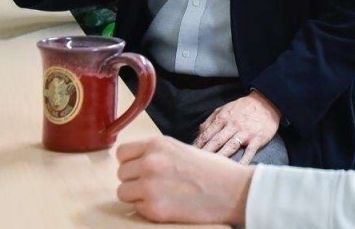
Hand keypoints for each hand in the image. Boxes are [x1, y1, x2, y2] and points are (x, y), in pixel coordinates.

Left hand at [116, 136, 252, 224]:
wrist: (233, 191)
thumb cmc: (213, 170)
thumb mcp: (181, 149)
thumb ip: (157, 154)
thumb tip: (137, 163)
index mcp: (157, 144)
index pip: (122, 153)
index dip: (130, 162)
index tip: (139, 169)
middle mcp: (149, 162)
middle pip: (121, 173)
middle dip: (133, 180)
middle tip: (152, 185)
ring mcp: (149, 186)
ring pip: (123, 192)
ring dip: (136, 195)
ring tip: (157, 195)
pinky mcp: (154, 208)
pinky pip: (136, 208)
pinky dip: (147, 209)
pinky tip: (166, 204)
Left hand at [193, 91, 280, 163]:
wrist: (267, 103)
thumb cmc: (243, 108)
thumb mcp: (224, 109)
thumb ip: (211, 120)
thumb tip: (199, 133)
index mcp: (223, 118)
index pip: (206, 134)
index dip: (197, 146)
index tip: (189, 156)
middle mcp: (232, 126)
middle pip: (215, 142)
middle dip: (204, 154)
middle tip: (195, 166)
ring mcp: (245, 133)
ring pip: (229, 147)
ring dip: (220, 158)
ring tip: (210, 170)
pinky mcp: (256, 139)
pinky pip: (248, 153)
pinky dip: (242, 162)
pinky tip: (236, 170)